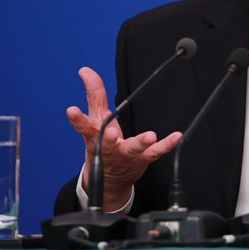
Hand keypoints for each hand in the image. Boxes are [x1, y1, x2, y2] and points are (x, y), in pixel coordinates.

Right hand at [66, 67, 181, 209]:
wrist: (110, 179)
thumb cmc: (102, 143)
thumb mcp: (96, 117)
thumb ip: (94, 93)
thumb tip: (85, 70)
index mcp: (94, 136)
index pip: (83, 127)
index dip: (77, 119)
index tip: (71, 111)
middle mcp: (108, 147)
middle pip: (106, 143)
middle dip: (107, 139)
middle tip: (109, 133)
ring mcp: (126, 154)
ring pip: (132, 150)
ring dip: (140, 143)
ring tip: (150, 136)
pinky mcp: (143, 158)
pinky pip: (156, 152)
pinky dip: (167, 145)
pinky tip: (177, 137)